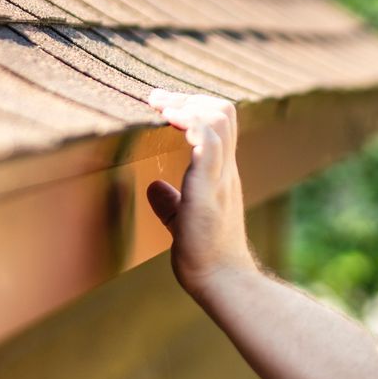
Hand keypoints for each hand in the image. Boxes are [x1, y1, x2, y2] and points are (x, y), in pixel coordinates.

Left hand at [146, 88, 257, 295]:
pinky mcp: (207, 192)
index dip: (194, 105)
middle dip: (188, 97)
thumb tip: (153, 186)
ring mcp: (218, 179)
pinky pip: (209, 148)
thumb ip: (170, 201)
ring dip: (187, 107)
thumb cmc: (206, 255)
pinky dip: (192, 128)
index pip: (219, 122)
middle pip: (223, 112)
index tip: (163, 105)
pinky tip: (173, 124)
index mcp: (221, 174)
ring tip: (162, 109)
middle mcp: (224, 171)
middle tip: (156, 100)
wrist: (223, 281)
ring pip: (218, 122)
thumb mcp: (184, 219)